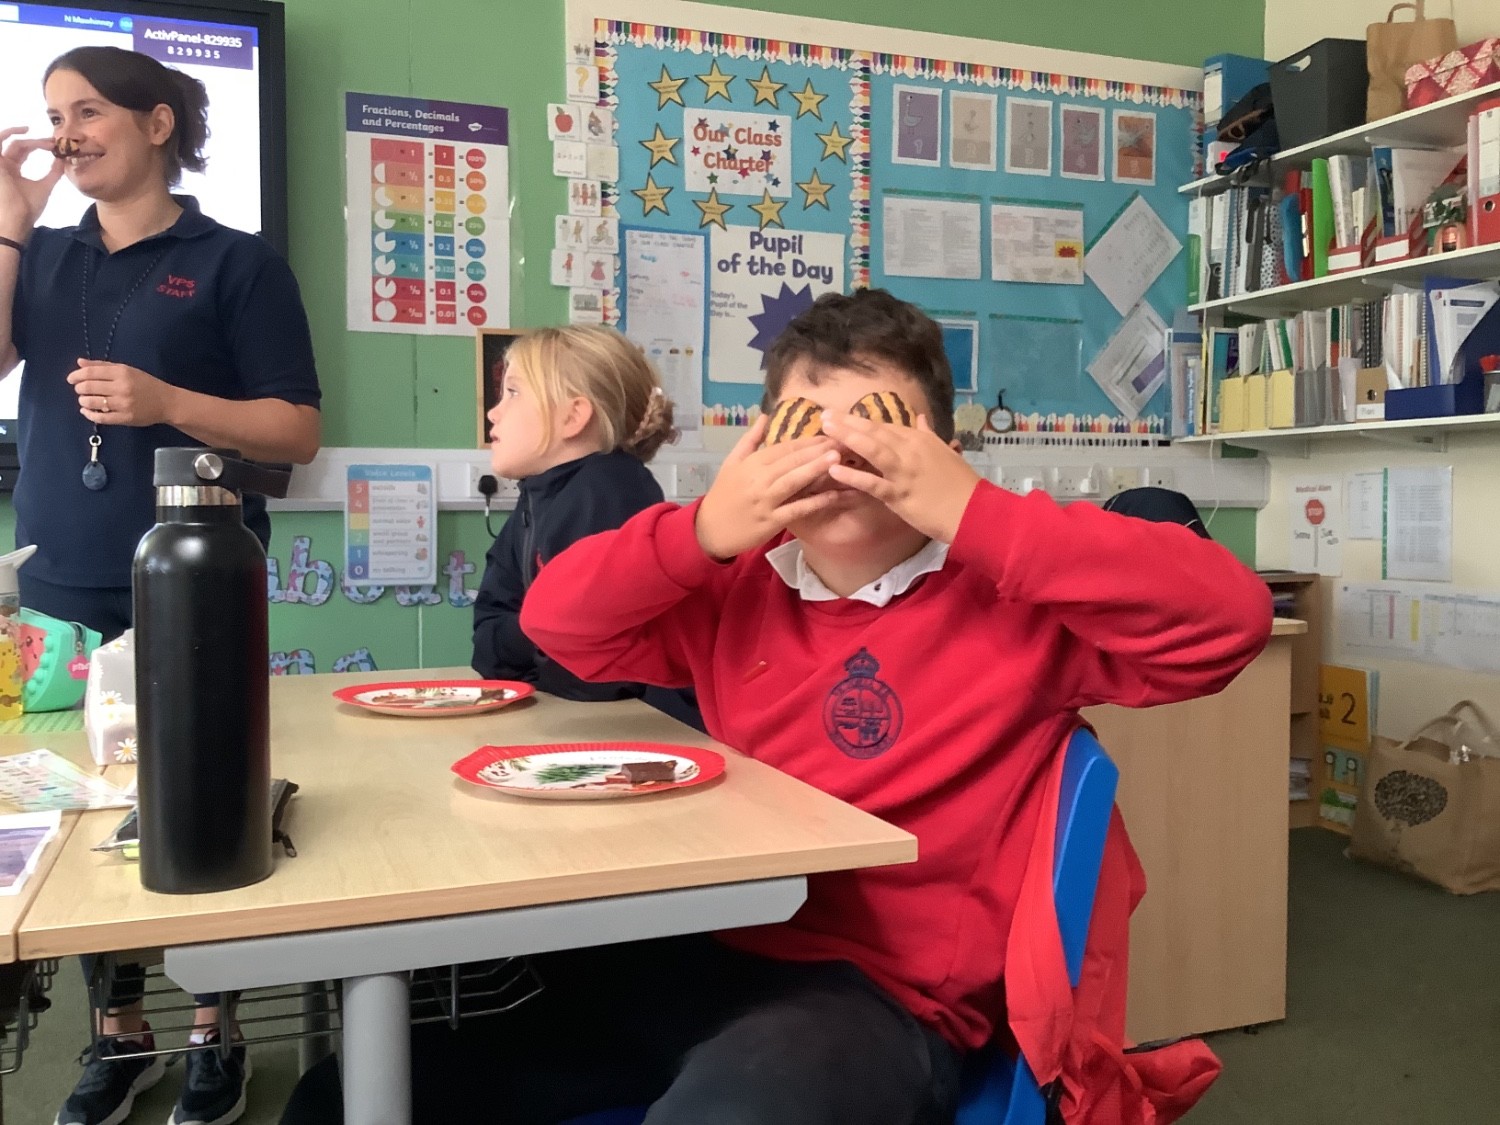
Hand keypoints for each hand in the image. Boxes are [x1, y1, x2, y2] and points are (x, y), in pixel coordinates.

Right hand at [0, 128, 64, 240]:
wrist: (16, 221)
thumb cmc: (28, 209)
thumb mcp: (45, 186)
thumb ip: (54, 173)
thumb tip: (63, 159)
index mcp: (12, 170)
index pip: (24, 150)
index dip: (39, 144)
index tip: (56, 145)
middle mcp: (3, 164)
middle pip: (20, 145)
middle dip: (39, 142)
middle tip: (55, 144)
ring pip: (10, 141)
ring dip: (29, 139)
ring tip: (46, 141)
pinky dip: (8, 133)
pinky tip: (24, 131)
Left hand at [68, 360, 179, 427]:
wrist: (167, 402)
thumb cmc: (146, 384)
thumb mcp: (126, 370)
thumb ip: (102, 366)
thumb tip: (79, 363)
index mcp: (122, 373)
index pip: (91, 373)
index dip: (77, 375)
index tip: (71, 379)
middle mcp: (121, 387)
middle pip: (89, 387)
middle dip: (79, 389)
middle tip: (79, 390)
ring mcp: (123, 404)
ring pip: (92, 402)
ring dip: (83, 401)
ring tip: (85, 400)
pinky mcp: (125, 418)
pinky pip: (100, 417)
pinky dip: (89, 414)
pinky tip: (87, 412)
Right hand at [695, 413, 843, 558]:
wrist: (710, 529)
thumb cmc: (723, 494)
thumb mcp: (732, 462)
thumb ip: (750, 439)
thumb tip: (765, 416)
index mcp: (752, 463)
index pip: (784, 447)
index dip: (808, 440)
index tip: (830, 433)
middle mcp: (759, 479)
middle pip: (792, 461)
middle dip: (818, 450)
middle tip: (843, 440)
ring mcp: (765, 500)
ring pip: (794, 481)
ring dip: (816, 469)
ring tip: (838, 458)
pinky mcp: (771, 521)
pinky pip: (796, 509)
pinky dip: (815, 502)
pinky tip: (833, 495)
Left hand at [820, 412, 980, 543]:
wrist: (974, 510)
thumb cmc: (962, 484)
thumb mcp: (947, 453)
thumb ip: (929, 435)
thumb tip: (920, 418)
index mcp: (921, 440)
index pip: (886, 426)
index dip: (863, 421)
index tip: (843, 415)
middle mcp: (910, 451)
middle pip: (875, 432)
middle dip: (848, 422)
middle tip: (823, 415)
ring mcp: (904, 472)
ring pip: (872, 450)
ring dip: (847, 437)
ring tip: (825, 430)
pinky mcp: (900, 495)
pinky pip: (873, 483)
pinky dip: (854, 475)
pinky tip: (834, 468)